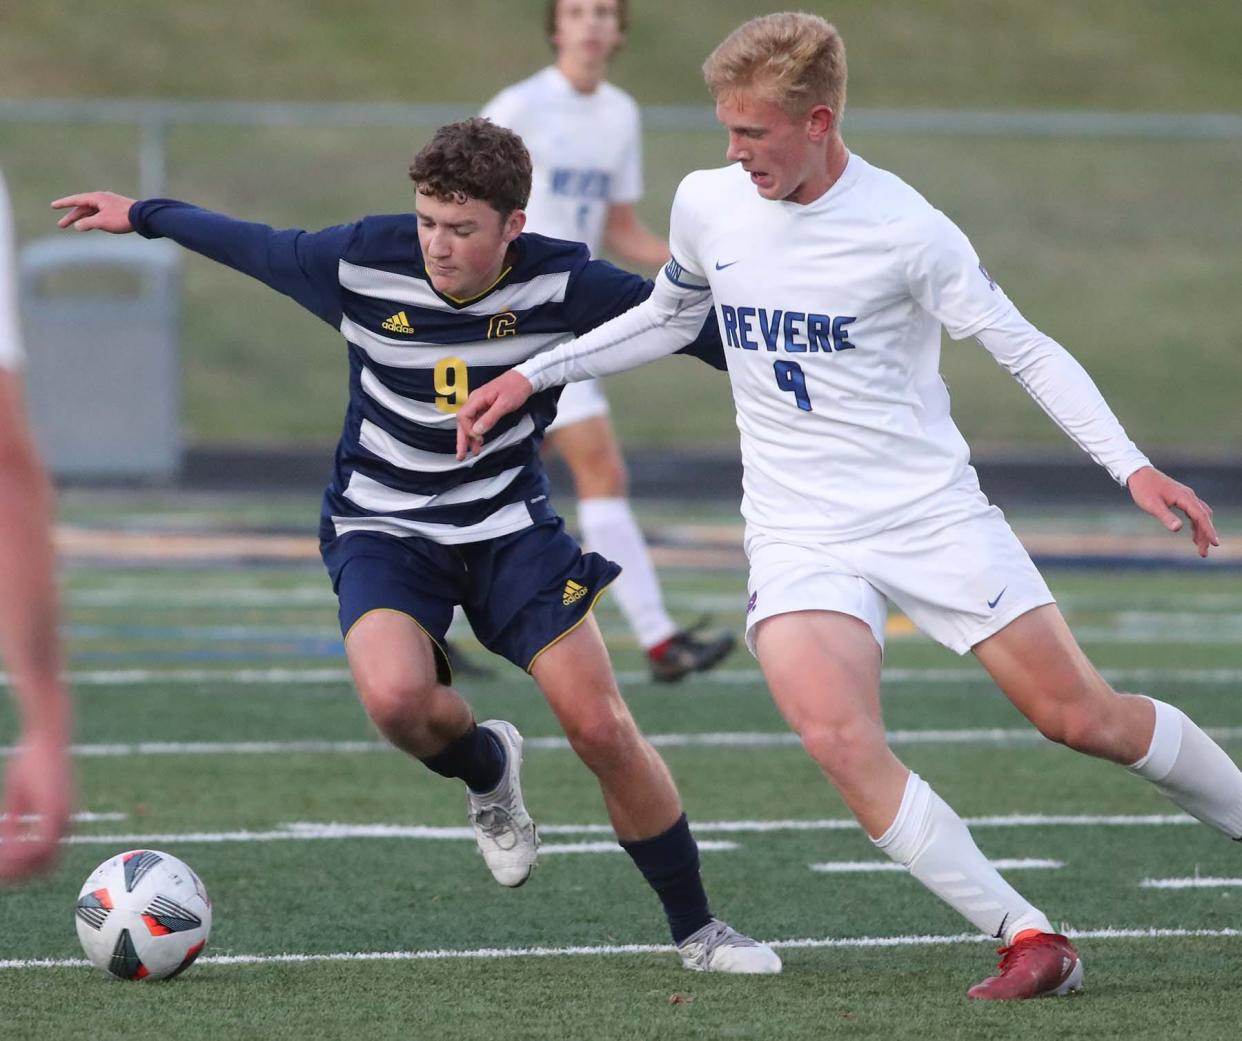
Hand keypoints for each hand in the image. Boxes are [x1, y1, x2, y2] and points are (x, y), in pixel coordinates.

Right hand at [0, 732, 72, 882]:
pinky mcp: (57, 812)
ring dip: (16, 866)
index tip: (0, 869)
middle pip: (46, 867)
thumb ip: (16, 820)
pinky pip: (40, 845)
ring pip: (42, 860)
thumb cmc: (32, 762)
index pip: (45, 860)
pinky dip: (19, 853)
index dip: (22, 869)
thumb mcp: (20, 797)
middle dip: (18, 875)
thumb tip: (6, 840)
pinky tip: (2, 850)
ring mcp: (64, 819)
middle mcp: (67, 824)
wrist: (47, 738)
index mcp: (61, 823)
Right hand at [51, 191, 136, 233]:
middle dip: (71, 216)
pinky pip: (99, 214)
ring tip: (73, 227)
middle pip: (82, 208)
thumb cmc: (123, 218)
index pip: (76, 200)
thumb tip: (78, 226)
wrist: (144, 217)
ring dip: (82, 219)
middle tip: (60, 225)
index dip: (64, 203)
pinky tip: (89, 226)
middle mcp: (102, 199)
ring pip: (91, 212)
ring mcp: (109, 204)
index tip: (53, 206)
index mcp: (97, 198)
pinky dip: (92, 220)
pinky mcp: (116, 211)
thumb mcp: (102, 222)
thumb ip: (87, 223)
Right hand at [455, 371, 534, 459]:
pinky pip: (476, 420)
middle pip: (463, 422)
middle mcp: (475, 400)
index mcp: (477, 398)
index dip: (467, 431)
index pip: (463, 417)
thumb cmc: (515, 388)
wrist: (525, 378)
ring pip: (469, 423)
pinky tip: (478, 442)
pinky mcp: (485, 406)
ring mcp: (479, 403)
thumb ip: (490, 418)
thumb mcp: (504, 405)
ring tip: (471, 453)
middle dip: (462, 439)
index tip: (477, 440)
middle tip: (461, 456)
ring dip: (469, 438)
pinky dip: (476, 432)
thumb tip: (477, 431)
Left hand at [1127, 465, 1218, 557]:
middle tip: (1203, 553)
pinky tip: (1193, 532)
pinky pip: (1194, 511)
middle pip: (1204, 517)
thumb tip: (1178, 529)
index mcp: (1184, 498)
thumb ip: (1166, 516)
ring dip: (1201, 530)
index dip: (1208, 531)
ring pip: (1200, 514)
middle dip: (1206, 535)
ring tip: (1199, 546)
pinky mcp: (1181, 497)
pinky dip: (1196, 523)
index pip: (1201, 517)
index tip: (1215, 544)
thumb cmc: (1143, 489)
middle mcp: (1189, 496)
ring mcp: (1186, 496)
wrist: (1138, 473)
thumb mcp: (1152, 505)